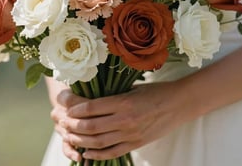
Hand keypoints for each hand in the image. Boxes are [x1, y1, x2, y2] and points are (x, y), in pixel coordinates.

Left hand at [53, 81, 192, 160]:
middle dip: (72, 125)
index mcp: (123, 101)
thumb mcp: (132, 88)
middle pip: (90, 126)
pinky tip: (86, 152)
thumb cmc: (155, 92)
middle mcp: (125, 120)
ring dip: (80, 140)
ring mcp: (131, 134)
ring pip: (98, 142)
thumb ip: (112, 95)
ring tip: (69, 136)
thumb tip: (89, 98)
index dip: (74, 107)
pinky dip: (96, 154)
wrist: (179, 104)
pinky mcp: (136, 144)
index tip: (64, 104)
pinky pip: (112, 152)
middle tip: (62, 121)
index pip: (91, 107)